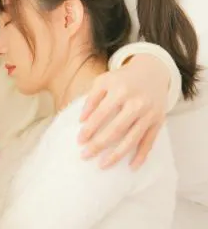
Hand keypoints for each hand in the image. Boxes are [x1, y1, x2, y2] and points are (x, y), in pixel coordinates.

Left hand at [78, 55, 168, 169]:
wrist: (152, 71)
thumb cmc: (122, 79)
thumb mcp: (104, 81)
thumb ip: (91, 98)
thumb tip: (81, 120)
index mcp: (120, 90)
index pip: (101, 114)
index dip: (89, 128)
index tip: (79, 141)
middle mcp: (136, 102)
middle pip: (116, 129)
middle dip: (99, 145)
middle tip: (85, 155)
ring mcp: (149, 113)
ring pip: (132, 139)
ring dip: (117, 155)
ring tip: (102, 165)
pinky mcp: (158, 121)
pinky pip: (149, 142)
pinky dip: (141, 156)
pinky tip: (131, 167)